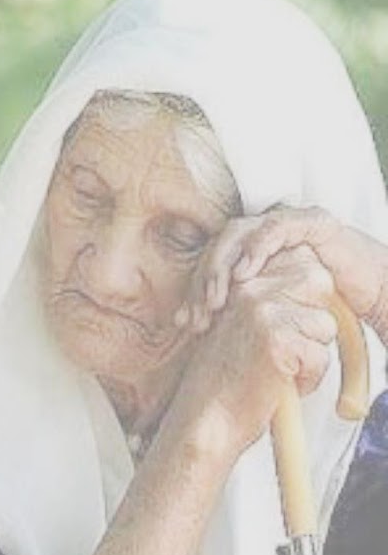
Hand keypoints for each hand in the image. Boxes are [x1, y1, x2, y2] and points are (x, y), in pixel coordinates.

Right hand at [172, 244, 336, 457]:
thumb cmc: (226, 376)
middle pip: (318, 283)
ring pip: (324, 324)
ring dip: (310, 354)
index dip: (306, 294)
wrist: (204, 417)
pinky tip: (277, 383)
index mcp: (242, 279)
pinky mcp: (276, 340)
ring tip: (277, 368)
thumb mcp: (246, 322)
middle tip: (283, 347)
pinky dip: (307, 379)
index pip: (303, 260)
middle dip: (311, 320)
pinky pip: (320, 356)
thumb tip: (318, 279)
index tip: (287, 322)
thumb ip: (275, 295)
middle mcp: (250, 288)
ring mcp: (261, 311)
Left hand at [176, 206, 387, 344]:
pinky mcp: (310, 222)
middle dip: (202, 282)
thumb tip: (193, 332)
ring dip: (221, 266)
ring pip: (237, 233)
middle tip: (196, 316)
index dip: (193, 291)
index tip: (185, 324)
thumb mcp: (271, 315)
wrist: (375, 293)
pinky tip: (243, 275)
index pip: (209, 263)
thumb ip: (238, 316)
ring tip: (215, 299)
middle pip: (217, 247)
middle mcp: (263, 233)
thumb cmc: (324, 307)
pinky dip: (255, 248)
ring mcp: (286, 223)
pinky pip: (274, 228)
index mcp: (249, 251)